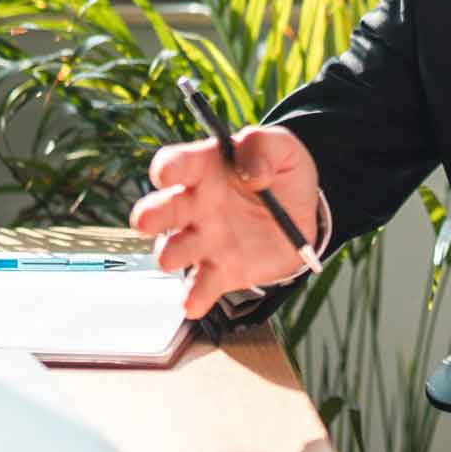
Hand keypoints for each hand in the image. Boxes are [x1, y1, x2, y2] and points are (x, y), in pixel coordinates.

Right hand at [128, 126, 321, 316]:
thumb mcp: (283, 147)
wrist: (303, 214)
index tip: (167, 173)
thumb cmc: (280, 173)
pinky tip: (192, 304)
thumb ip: (264, 148)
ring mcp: (204, 240)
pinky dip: (194, 297)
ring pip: (172, 251)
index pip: (175, 164)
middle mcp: (194, 206)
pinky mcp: (221, 271)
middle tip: (147, 221)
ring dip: (171, 255)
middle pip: (159, 210)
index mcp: (204, 168)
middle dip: (149, 215)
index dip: (166, 168)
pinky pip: (201, 287)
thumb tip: (253, 173)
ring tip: (177, 258)